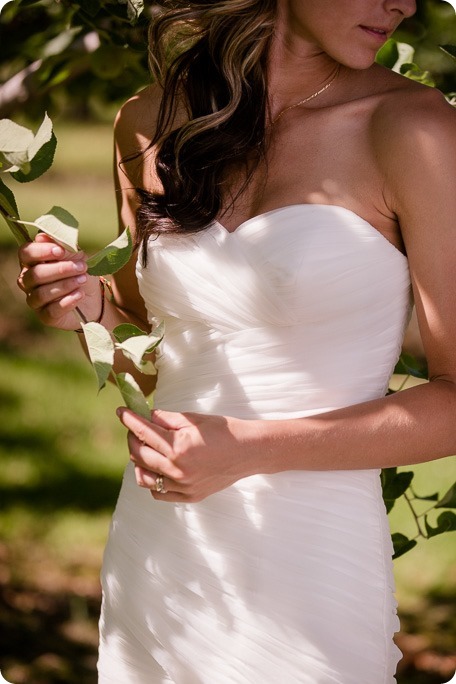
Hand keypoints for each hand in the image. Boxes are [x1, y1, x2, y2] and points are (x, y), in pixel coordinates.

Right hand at [17, 233, 100, 329]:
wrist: (93, 298)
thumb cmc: (80, 272)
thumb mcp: (76, 257)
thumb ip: (62, 247)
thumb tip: (42, 237)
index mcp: (32, 261)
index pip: (25, 253)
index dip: (41, 251)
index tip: (60, 251)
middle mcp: (28, 281)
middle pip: (35, 275)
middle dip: (60, 270)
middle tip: (82, 267)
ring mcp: (35, 300)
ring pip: (42, 293)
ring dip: (65, 285)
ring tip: (83, 280)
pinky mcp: (45, 316)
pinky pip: (51, 310)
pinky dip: (67, 302)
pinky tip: (79, 294)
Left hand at [116, 408, 260, 501]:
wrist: (248, 452)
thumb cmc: (223, 431)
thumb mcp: (194, 419)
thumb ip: (166, 419)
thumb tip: (146, 416)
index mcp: (178, 446)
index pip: (143, 432)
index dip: (129, 420)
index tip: (121, 412)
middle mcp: (177, 469)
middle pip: (139, 454)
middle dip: (132, 438)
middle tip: (135, 428)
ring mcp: (182, 486)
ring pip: (143, 477)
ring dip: (139, 461)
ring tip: (146, 449)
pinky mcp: (188, 496)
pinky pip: (158, 492)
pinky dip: (152, 480)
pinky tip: (157, 468)